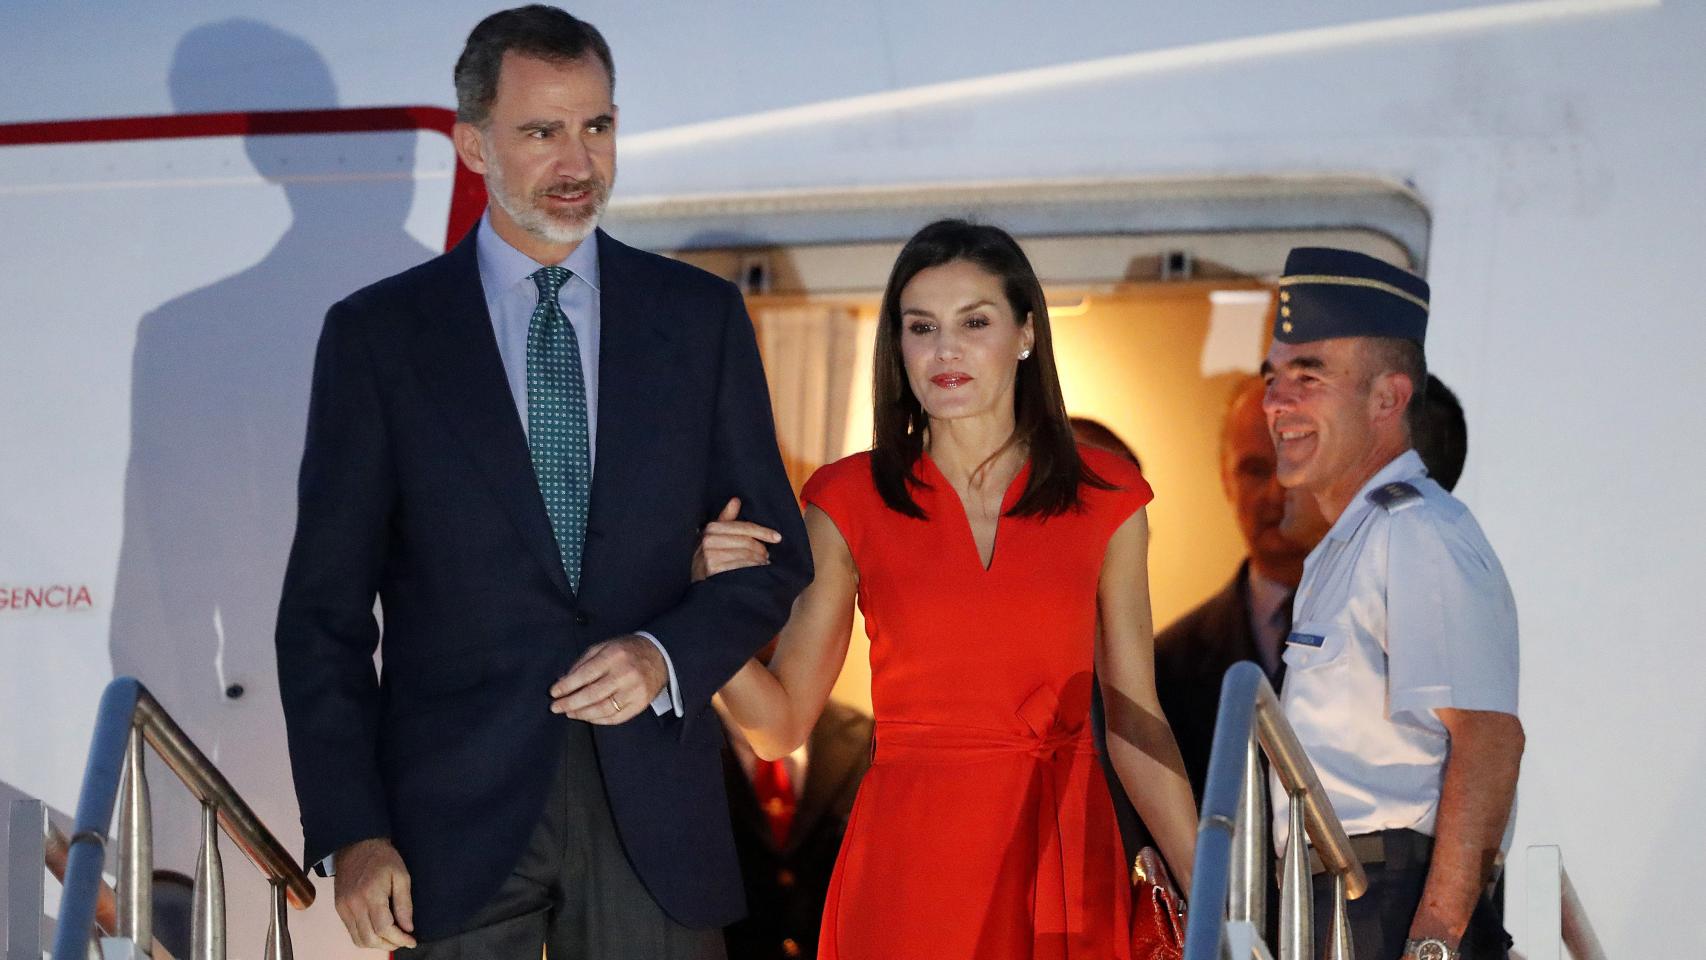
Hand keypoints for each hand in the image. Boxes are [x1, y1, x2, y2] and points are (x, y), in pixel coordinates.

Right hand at [332, 838, 415, 949]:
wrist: (356, 845)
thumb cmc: (383, 858)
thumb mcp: (401, 875)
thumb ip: (404, 904)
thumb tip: (408, 928)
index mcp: (371, 894)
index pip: (384, 928)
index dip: (400, 939)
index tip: (412, 941)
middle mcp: (353, 904)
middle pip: (370, 938)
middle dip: (389, 944)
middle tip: (403, 940)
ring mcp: (343, 907)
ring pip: (359, 939)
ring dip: (377, 944)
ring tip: (392, 938)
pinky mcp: (339, 908)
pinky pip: (351, 932)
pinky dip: (366, 937)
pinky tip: (378, 931)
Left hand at [550, 634, 666, 722]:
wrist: (660, 656)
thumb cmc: (628, 650)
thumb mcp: (604, 646)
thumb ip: (583, 662)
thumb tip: (563, 680)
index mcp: (614, 656)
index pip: (585, 674)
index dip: (567, 686)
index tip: (554, 692)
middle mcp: (625, 674)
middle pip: (592, 695)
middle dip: (570, 703)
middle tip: (556, 707)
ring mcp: (634, 691)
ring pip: (602, 709)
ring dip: (582, 714)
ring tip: (569, 712)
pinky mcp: (640, 704)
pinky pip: (616, 718)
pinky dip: (598, 720)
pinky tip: (587, 717)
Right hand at [691, 497, 781, 582]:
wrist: (696, 584)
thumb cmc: (709, 557)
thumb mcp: (715, 536)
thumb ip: (726, 519)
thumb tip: (736, 500)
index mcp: (712, 528)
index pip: (744, 527)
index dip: (763, 532)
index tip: (777, 537)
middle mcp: (709, 540)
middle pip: (747, 542)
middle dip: (761, 550)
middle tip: (767, 557)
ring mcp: (710, 555)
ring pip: (746, 555)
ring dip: (759, 561)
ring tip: (762, 565)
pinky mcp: (713, 570)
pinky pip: (741, 568)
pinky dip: (752, 571)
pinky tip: (756, 573)